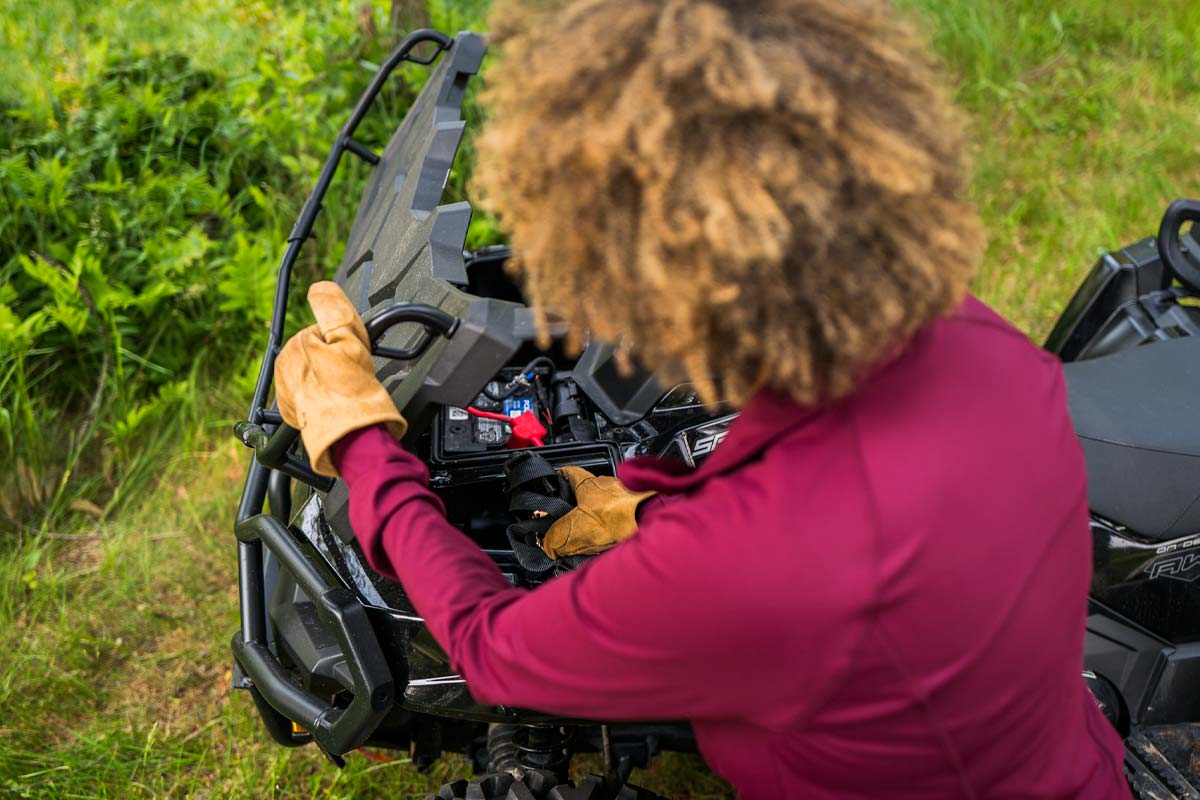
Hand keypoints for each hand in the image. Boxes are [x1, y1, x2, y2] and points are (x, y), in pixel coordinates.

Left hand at [274, 282, 406, 476]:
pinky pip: (308, 394)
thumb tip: (319, 287)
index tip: (352, 359)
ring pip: (312, 373)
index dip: (343, 343)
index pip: (324, 333)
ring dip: (327, 379)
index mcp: (295, 347)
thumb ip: (333, 308)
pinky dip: (321, 396)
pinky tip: (334, 403)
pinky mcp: (292, 410)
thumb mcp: (350, 339)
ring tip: (343, 392)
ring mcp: (286, 389)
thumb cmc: (353, 392)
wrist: (351, 434)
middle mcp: (284, 366)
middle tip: (349, 377)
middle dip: (332, 361)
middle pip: (316, 352)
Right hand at [541, 467, 655, 558]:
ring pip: (608, 502)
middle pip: (590, 490)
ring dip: (602, 515)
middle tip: (573, 519)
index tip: (555, 479)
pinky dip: (618, 524)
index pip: (570, 473)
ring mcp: (627, 494)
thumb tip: (549, 545)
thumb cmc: (619, 518)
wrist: (653, 522)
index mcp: (589, 484)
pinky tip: (616, 539)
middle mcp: (609, 484)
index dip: (560, 476)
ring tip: (596, 534)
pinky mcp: (642, 506)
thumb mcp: (575, 530)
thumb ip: (556, 537)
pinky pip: (624, 514)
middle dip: (581, 503)